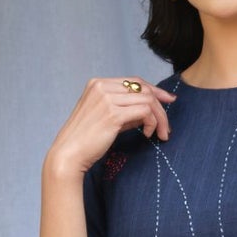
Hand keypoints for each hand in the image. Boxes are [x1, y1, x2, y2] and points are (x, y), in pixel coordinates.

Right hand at [45, 75, 174, 180]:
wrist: (68, 154)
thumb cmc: (86, 140)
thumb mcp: (105, 117)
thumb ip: (125, 109)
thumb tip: (150, 109)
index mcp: (97, 84)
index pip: (134, 81)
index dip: (154, 90)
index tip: (168, 100)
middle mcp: (101, 87)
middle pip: (143, 88)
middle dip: (160, 105)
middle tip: (167, 125)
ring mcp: (106, 99)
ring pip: (147, 100)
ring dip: (159, 118)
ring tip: (160, 133)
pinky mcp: (112, 114)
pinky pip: (144, 112)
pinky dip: (152, 123)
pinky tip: (148, 135)